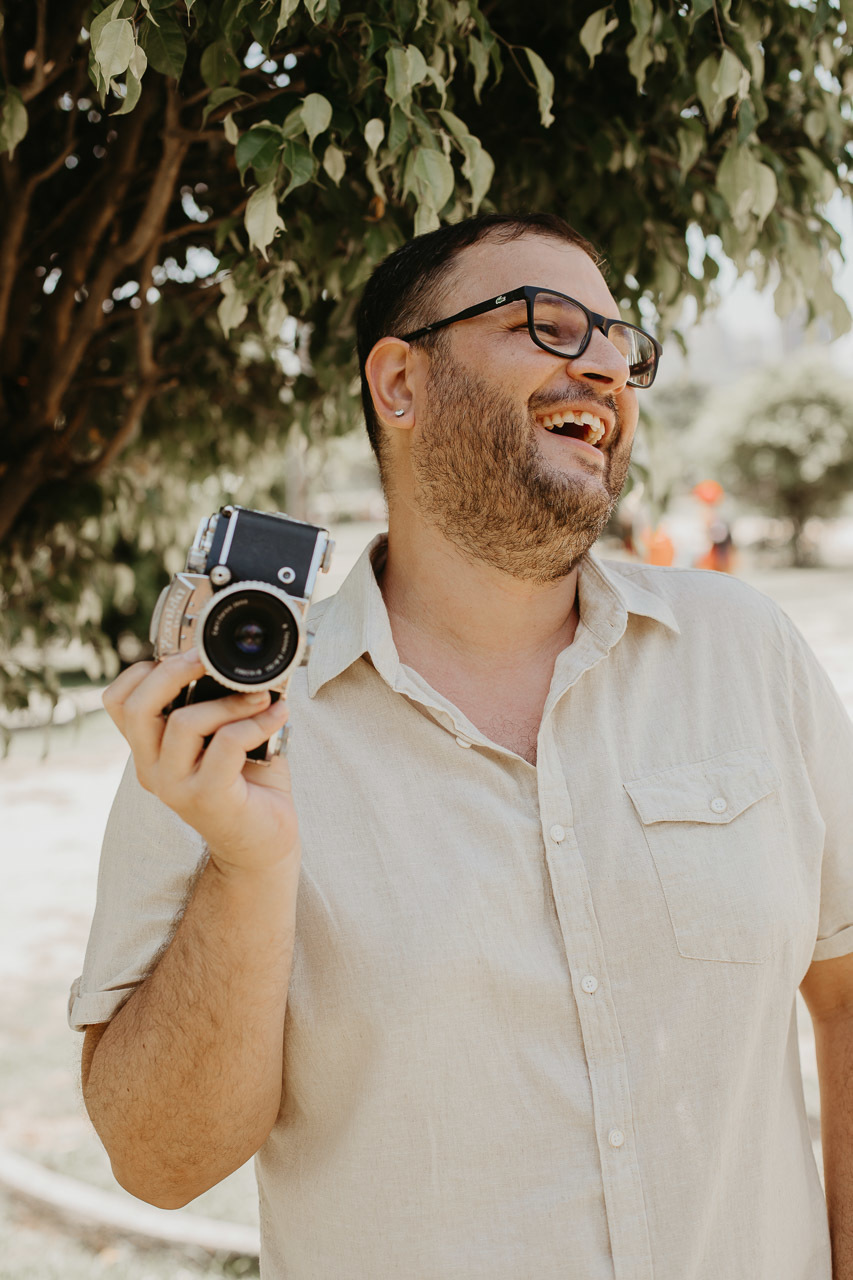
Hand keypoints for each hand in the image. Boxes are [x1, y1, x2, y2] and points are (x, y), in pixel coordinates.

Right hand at [102, 650, 298, 873]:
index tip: (187, 658)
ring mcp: (175, 787)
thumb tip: (237, 661)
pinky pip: (227, 744)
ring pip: (184, 723)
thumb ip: (215, 704)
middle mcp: (152, 770)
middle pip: (137, 707)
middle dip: (174, 671)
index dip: (144, 671)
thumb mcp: (221, 738)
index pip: (118, 702)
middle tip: (210, 661)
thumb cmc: (247, 785)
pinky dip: (256, 722)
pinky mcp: (208, 798)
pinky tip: (277, 717)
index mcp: (150, 751)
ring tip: (262, 699)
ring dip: (229, 702)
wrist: (263, 845)